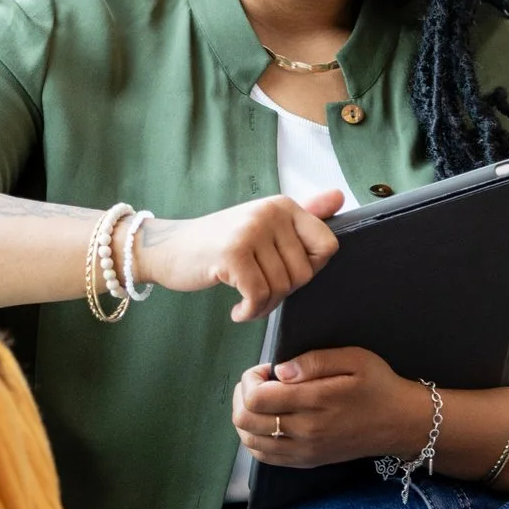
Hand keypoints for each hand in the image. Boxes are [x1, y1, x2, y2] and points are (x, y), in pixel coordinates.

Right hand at [137, 192, 343, 321]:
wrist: (168, 249)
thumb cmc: (220, 244)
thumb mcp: (263, 225)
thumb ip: (304, 214)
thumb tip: (340, 196)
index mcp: (283, 205)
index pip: (327, 246)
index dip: (309, 269)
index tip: (283, 271)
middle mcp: (270, 212)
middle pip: (304, 274)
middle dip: (282, 293)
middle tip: (256, 290)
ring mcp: (251, 231)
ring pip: (281, 288)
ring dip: (263, 306)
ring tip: (245, 300)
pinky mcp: (233, 254)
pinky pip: (260, 297)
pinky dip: (249, 312)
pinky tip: (237, 310)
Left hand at [234, 347, 431, 468]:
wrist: (400, 423)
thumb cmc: (378, 385)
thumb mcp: (354, 359)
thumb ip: (314, 360)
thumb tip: (280, 371)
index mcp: (316, 403)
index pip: (257, 398)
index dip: (250, 380)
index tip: (265, 369)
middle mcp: (306, 432)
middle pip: (246, 421)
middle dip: (242, 396)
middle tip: (257, 382)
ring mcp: (305, 451)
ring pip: (250, 442)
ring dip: (244, 418)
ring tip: (260, 401)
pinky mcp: (307, 461)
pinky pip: (265, 457)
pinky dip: (254, 439)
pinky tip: (265, 422)